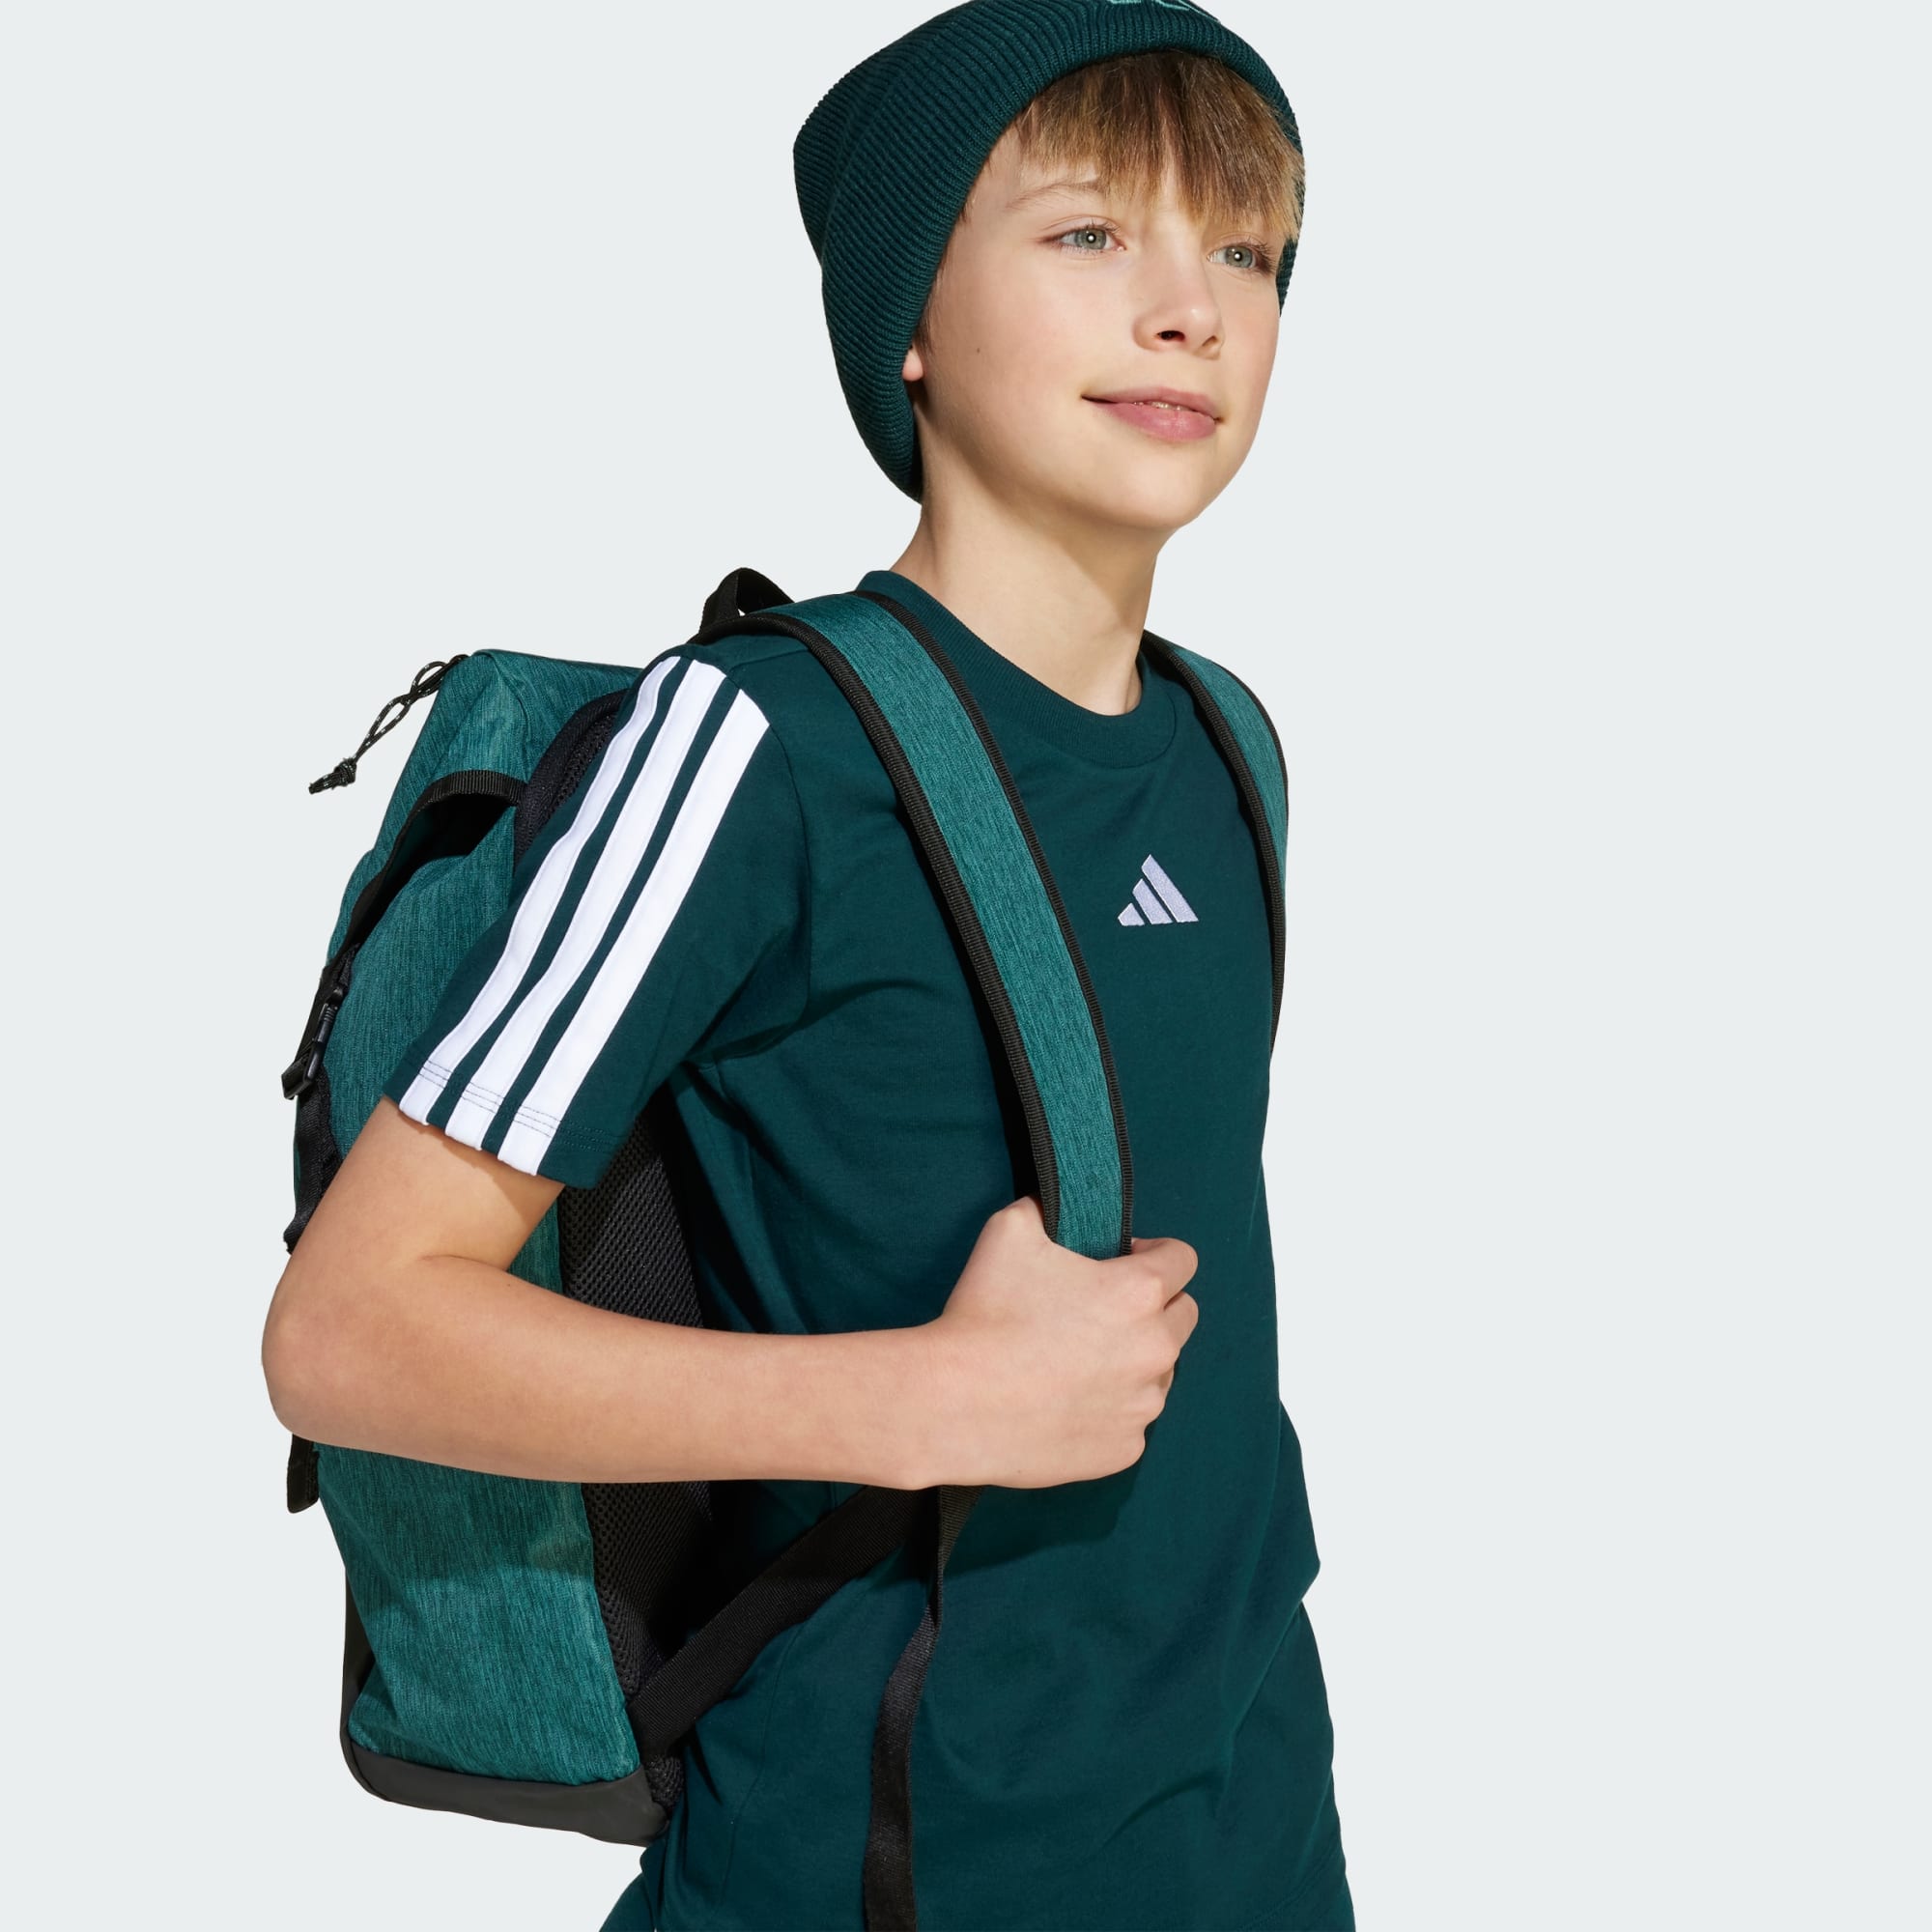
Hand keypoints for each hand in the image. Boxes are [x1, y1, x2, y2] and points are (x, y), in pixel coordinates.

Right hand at [914, 1193, 1199, 1488]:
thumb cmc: (984, 1315)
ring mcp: (1143, 1405)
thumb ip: (1045, 1209)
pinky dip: (1110, 1411)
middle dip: (1155, 1306)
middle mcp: (1155, 1349)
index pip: (1182, 1260)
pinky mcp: (1124, 1450)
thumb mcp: (1009, 1232)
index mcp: (1139, 1293)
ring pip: (1159, 1373)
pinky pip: (1131, 1422)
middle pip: (1183, 1316)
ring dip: (1134, 1361)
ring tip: (1079, 1361)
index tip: (1123, 1259)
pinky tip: (1067, 1402)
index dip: (1154, 1252)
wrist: (953, 1404)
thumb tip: (1051, 1205)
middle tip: (1104, 1310)